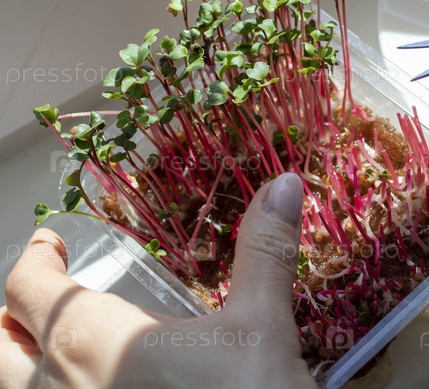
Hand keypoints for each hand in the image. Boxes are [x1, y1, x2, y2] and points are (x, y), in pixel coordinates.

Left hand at [1, 173, 313, 388]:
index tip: (50, 241)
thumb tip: (283, 183)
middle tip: (41, 295)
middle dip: (11, 313)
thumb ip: (265, 252)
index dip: (35, 256)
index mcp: (94, 341)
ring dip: (17, 362)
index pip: (28, 287)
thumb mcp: (264, 327)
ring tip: (50, 349)